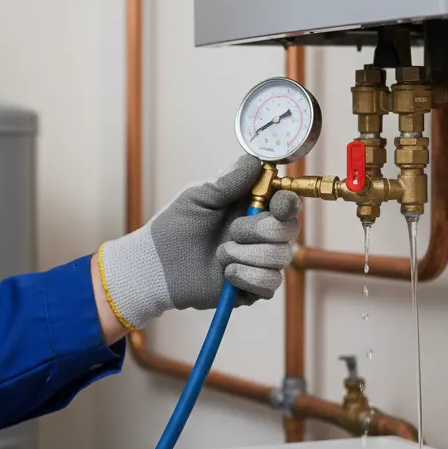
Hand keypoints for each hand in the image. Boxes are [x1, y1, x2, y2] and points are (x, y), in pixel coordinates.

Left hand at [98, 154, 301, 329]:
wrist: (157, 265)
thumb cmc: (176, 225)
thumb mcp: (199, 196)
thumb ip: (228, 180)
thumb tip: (255, 161)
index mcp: (253, 207)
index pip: (287, 202)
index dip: (289, 202)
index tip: (277, 204)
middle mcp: (262, 233)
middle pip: (290, 229)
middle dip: (261, 230)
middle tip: (232, 231)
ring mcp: (260, 261)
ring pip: (281, 257)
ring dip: (247, 254)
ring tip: (220, 254)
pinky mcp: (255, 288)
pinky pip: (270, 283)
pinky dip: (246, 276)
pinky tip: (225, 273)